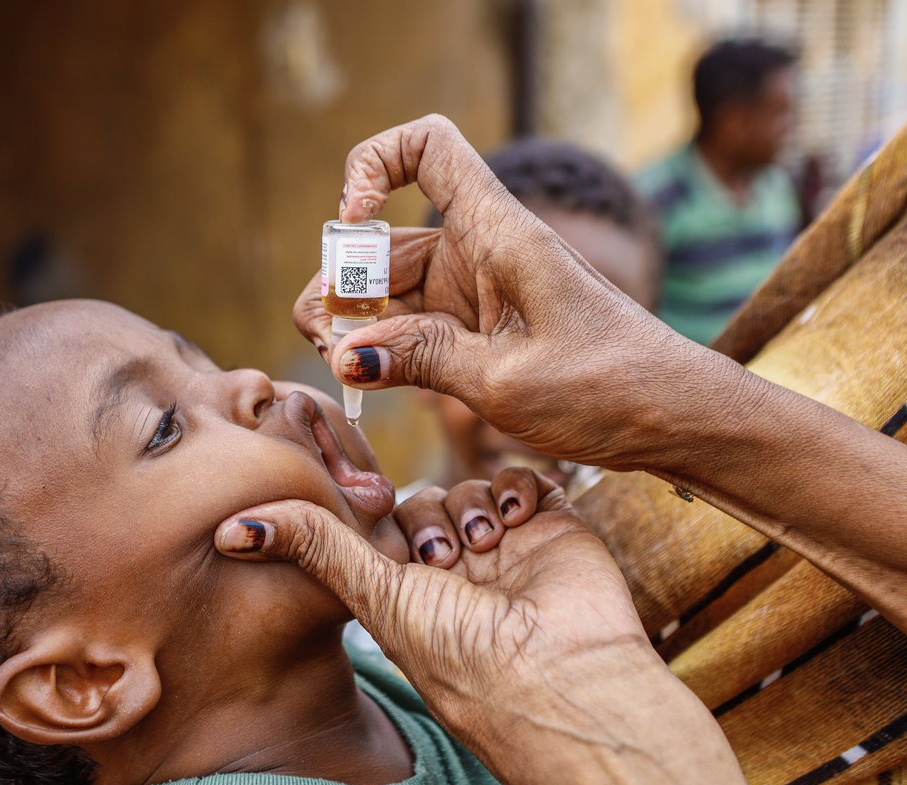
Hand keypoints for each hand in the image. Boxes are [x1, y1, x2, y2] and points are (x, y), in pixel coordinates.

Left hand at [214, 469, 749, 784]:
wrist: (565, 679)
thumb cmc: (464, 657)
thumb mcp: (377, 597)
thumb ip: (315, 548)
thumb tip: (230, 529)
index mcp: (404, 591)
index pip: (370, 524)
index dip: (352, 490)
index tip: (321, 434)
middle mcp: (452, 571)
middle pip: (418, 501)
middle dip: (425, 518)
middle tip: (441, 557)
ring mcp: (503, 548)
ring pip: (466, 487)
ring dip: (470, 507)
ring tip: (486, 547)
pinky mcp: (549, 528)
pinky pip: (520, 480)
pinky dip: (517, 490)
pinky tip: (519, 521)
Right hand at [295, 115, 747, 471]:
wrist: (675, 419)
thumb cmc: (611, 387)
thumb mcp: (505, 381)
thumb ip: (420, 360)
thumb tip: (344, 355)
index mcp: (499, 234)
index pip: (429, 148)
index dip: (374, 164)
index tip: (353, 222)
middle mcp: (483, 251)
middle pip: (385, 241)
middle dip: (342, 283)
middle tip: (327, 342)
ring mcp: (478, 292)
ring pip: (391, 288)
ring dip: (356, 323)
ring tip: (341, 368)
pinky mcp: (480, 330)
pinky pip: (414, 325)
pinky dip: (385, 347)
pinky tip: (370, 378)